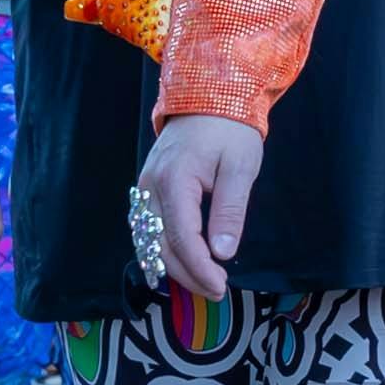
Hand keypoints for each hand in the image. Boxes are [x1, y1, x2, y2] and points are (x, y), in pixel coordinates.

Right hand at [133, 114, 260, 301]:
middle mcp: (150, 187)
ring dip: (173, 266)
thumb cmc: (230, 130)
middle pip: (161, 245)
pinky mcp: (147, 187)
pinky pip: (147, 227)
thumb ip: (230, 212)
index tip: (220, 286)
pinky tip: (182, 262)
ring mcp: (144, 187)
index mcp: (175, 181)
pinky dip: (162, 249)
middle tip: (216, 290)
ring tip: (202, 282)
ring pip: (149, 240)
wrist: (207, 94)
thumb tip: (222, 253)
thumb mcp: (240, 168)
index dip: (199, 268)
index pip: (182, 239)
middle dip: (187, 274)